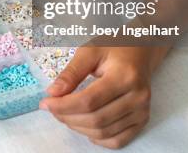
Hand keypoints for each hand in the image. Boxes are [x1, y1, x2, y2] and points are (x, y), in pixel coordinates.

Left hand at [40, 47, 166, 148]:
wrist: (141, 51)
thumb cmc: (114, 47)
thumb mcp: (90, 51)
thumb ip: (71, 72)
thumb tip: (52, 93)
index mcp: (125, 76)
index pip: (89, 101)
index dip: (64, 105)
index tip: (45, 102)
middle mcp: (138, 97)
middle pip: (95, 119)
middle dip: (67, 117)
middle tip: (52, 108)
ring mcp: (142, 111)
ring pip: (103, 132)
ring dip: (78, 128)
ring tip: (64, 114)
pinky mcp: (142, 120)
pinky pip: (117, 140)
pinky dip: (97, 139)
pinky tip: (84, 127)